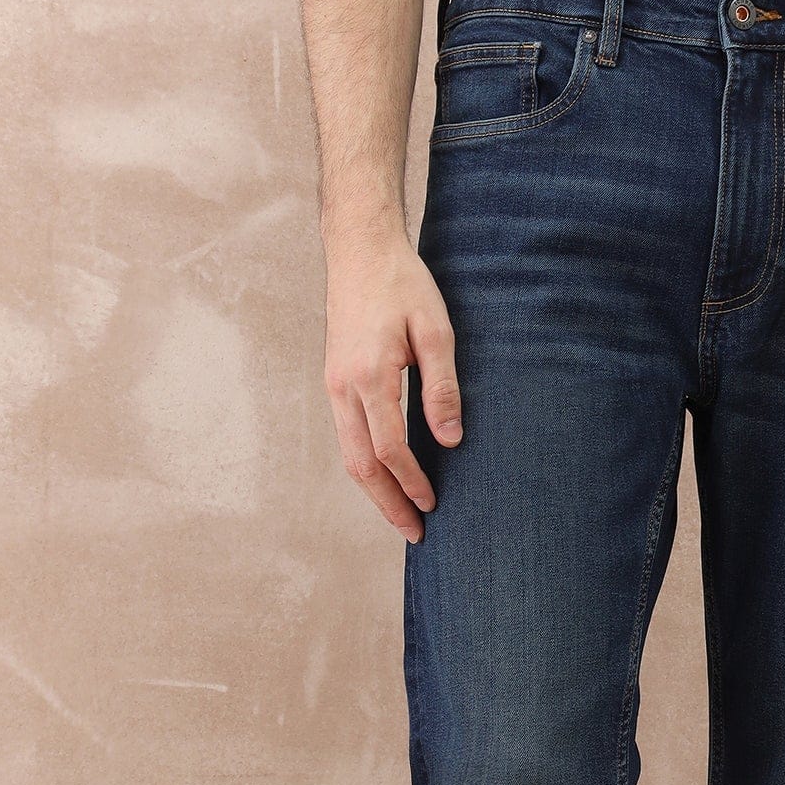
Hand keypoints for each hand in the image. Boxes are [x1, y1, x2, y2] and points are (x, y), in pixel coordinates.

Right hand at [324, 238, 462, 542]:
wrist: (360, 251)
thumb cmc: (403, 285)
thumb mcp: (436, 330)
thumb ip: (442, 387)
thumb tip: (450, 440)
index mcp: (369, 376)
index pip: (389, 448)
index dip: (411, 482)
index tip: (433, 504)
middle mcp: (343, 387)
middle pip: (361, 464)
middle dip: (388, 503)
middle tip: (415, 533)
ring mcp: (334, 386)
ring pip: (350, 454)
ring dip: (375, 490)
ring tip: (402, 514)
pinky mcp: (335, 382)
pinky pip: (348, 436)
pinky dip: (367, 466)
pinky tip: (387, 478)